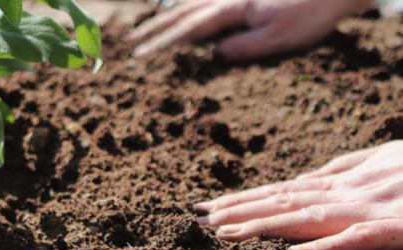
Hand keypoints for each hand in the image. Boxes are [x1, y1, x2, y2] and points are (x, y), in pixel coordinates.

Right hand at [128, 0, 373, 59]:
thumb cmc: (307, 15)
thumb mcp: (277, 38)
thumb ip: (243, 47)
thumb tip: (215, 55)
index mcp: (232, 9)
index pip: (190, 29)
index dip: (163, 42)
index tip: (141, 53)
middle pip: (182, 13)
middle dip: (155, 28)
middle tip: (130, 41)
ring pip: (190, 3)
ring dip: (166, 16)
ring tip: (147, 26)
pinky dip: (186, 5)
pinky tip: (181, 10)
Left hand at [193, 141, 402, 249]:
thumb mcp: (372, 162)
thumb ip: (337, 172)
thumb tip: (303, 179)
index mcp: (338, 183)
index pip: (278, 191)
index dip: (241, 199)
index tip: (208, 207)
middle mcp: (343, 194)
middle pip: (280, 203)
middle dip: (237, 210)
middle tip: (198, 217)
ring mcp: (367, 211)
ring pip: (306, 218)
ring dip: (264, 225)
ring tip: (225, 233)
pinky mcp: (396, 229)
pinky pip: (360, 239)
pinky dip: (330, 246)